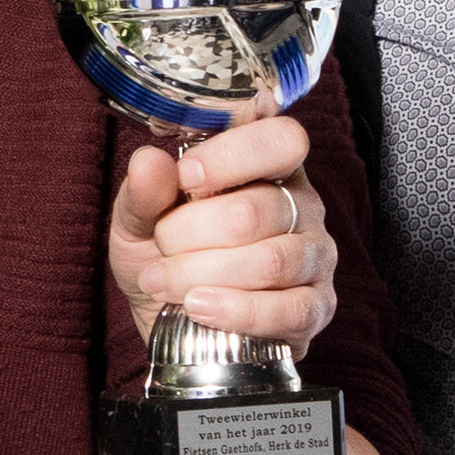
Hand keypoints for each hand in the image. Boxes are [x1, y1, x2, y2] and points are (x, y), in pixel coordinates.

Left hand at [109, 111, 337, 353]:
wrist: (166, 315)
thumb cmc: (162, 255)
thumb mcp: (137, 218)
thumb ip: (144, 190)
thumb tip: (150, 161)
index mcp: (268, 165)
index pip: (280, 139)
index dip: (230, 155)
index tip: (186, 177)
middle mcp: (301, 204)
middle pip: (254, 211)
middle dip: (190, 233)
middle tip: (161, 245)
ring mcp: (315, 256)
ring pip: (270, 261)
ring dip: (203, 274)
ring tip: (163, 282)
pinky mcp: (316, 306)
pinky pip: (290, 310)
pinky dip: (238, 311)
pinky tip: (200, 307)